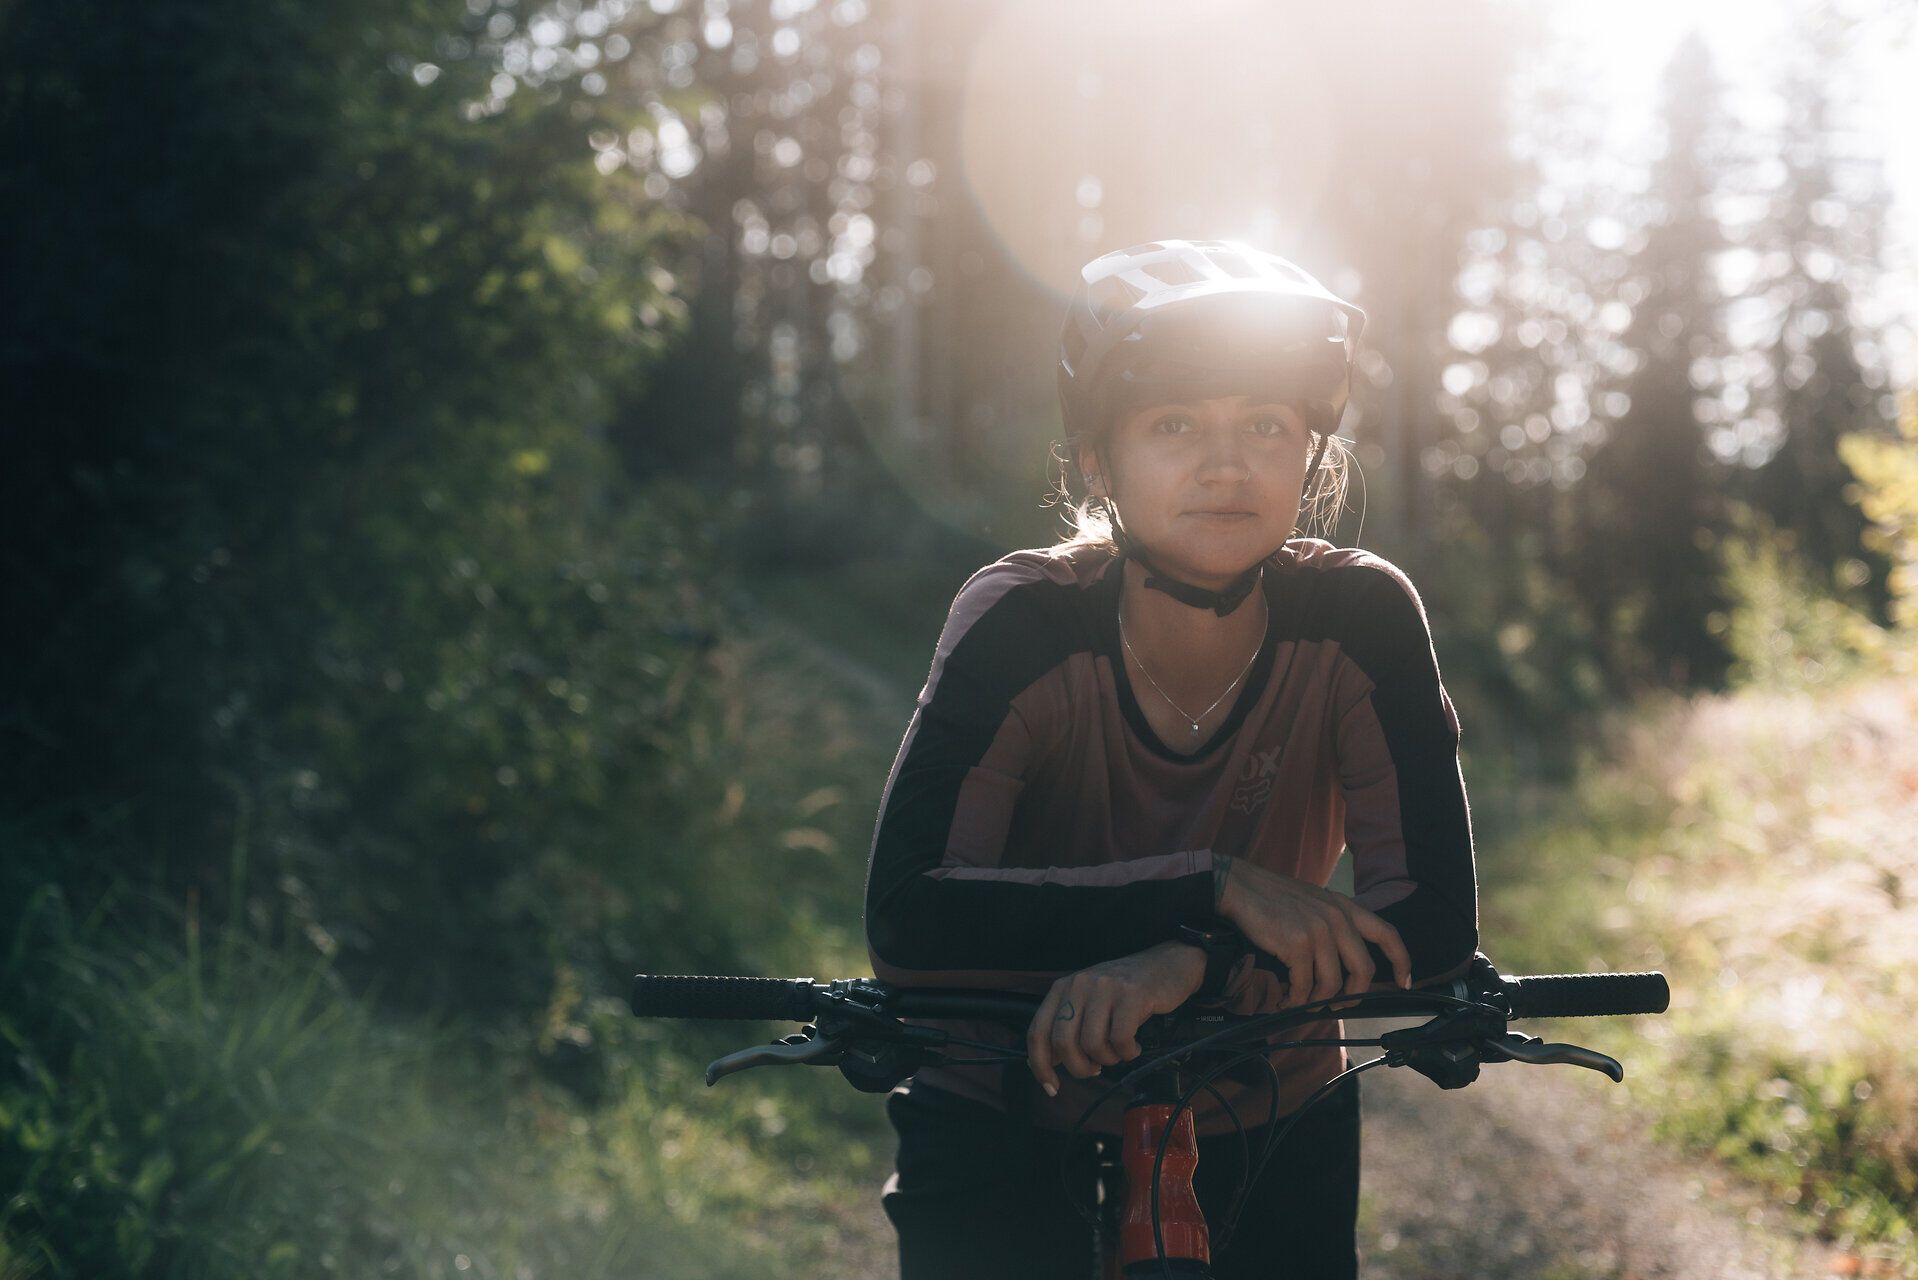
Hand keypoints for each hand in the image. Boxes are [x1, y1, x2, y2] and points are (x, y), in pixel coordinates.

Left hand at [1026, 941, 1205, 1096]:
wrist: (1167, 964)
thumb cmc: (1125, 992)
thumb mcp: (1088, 1002)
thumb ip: (1066, 1028)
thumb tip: (1045, 1063)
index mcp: (1062, 988)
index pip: (1037, 1032)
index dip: (1041, 1065)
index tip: (1052, 1087)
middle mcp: (1078, 985)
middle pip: (1064, 1044)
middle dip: (1080, 1068)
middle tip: (1096, 1068)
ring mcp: (1104, 988)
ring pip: (1092, 1045)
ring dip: (1108, 1060)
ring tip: (1119, 1052)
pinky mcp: (1131, 995)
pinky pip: (1121, 1039)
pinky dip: (1128, 1052)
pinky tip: (1134, 1046)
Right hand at [1216, 859, 1411, 1010]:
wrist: (1239, 886)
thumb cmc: (1272, 898)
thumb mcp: (1314, 902)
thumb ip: (1334, 923)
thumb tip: (1344, 963)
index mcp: (1344, 906)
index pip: (1387, 933)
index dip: (1401, 961)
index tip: (1404, 982)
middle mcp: (1337, 917)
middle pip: (1363, 969)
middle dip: (1353, 995)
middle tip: (1338, 1004)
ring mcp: (1319, 930)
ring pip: (1332, 984)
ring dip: (1316, 1001)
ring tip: (1301, 1002)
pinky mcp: (1297, 944)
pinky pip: (1303, 986)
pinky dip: (1294, 1000)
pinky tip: (1284, 1000)